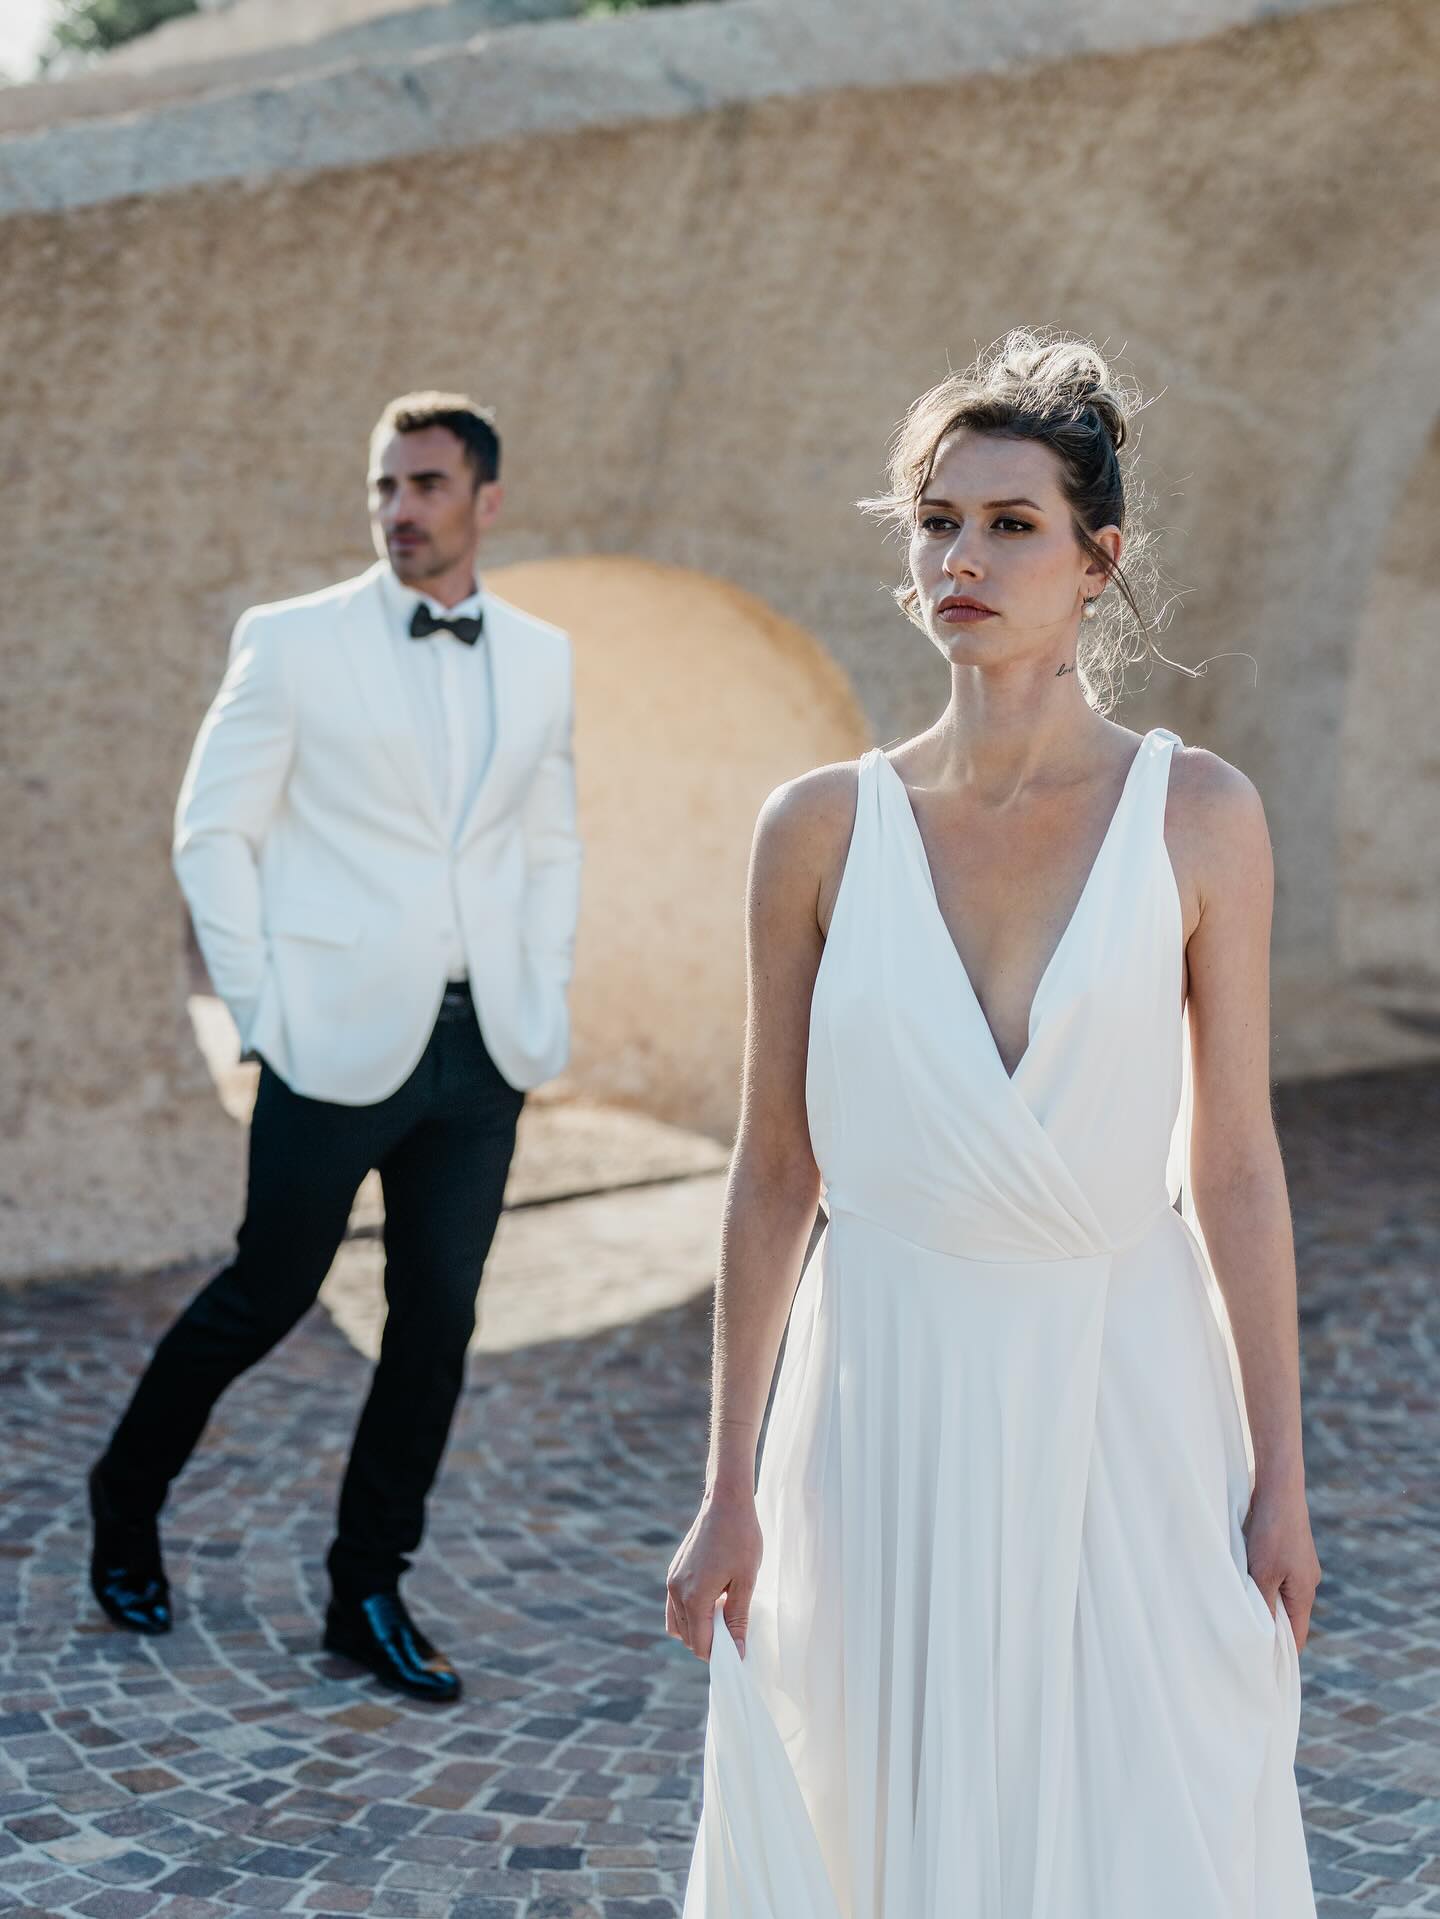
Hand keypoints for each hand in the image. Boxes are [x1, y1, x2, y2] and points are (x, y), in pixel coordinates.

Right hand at [665, 1487, 762, 1662]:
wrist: (725, 1502)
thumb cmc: (741, 1538)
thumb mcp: (746, 1581)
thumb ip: (738, 1619)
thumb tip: (737, 1652)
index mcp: (694, 1596)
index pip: (700, 1644)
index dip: (719, 1654)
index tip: (738, 1650)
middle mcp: (676, 1591)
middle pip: (687, 1637)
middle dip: (709, 1643)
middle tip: (734, 1631)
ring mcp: (672, 1580)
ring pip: (677, 1624)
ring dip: (698, 1629)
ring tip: (724, 1616)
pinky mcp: (673, 1572)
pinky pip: (675, 1606)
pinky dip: (690, 1614)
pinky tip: (713, 1601)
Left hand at [1244, 1480, 1321, 1651]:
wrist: (1278, 1489)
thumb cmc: (1272, 1533)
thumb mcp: (1263, 1574)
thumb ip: (1264, 1607)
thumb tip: (1263, 1639)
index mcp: (1305, 1594)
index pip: (1296, 1637)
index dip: (1279, 1653)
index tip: (1259, 1664)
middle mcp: (1306, 1582)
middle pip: (1288, 1618)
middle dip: (1268, 1628)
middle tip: (1241, 1639)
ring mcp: (1299, 1566)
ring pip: (1280, 1595)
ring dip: (1262, 1602)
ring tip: (1238, 1609)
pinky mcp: (1289, 1552)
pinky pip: (1276, 1577)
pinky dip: (1261, 1583)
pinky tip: (1243, 1580)